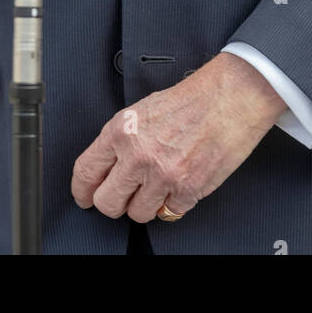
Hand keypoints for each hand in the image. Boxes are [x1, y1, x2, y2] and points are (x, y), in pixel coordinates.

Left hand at [70, 52, 286, 222]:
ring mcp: (163, 174)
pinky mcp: (188, 190)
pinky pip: (169, 214)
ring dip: (146, 205)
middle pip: (106, 203)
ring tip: (158, 185)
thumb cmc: (190, 99)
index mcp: (122, 130)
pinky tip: (180, 184)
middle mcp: (138, 154)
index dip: (82, 190)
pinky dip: (174, 203)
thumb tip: (105, 167)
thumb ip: (121, 139)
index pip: (86, 171)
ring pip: (137, 214)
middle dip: (113, 203)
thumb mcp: (142, 110)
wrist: (229, 98)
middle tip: (124, 196)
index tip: (85, 196)